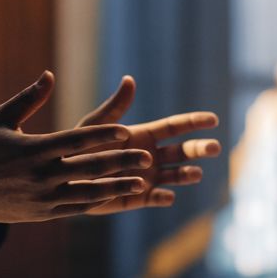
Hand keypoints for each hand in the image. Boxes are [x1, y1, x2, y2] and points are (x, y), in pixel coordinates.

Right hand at [0, 71, 154, 223]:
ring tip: (141, 182)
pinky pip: (75, 208)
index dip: (102, 136)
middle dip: (121, 162)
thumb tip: (49, 75)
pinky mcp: (42, 213)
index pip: (76, 140)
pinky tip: (115, 197)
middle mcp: (42, 174)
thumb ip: (28, 98)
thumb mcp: (0, 118)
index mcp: (34, 148)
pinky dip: (97, 202)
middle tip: (147, 157)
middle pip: (90, 167)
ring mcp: (43, 196)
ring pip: (88, 192)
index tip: (125, 131)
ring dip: (117, 186)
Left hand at [69, 75, 220, 215]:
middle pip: (182, 152)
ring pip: (174, 176)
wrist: (63, 177)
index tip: (213, 119)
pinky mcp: (137, 197)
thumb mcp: (96, 125)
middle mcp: (150, 156)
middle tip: (213, 148)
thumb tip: (129, 79)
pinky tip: (167, 195)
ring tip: (195, 173)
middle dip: (199, 149)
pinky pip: (154, 198)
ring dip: (186, 174)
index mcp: (144, 135)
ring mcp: (146, 177)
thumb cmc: (77, 147)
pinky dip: (163, 197)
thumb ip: (115, 107)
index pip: (175, 127)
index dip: (194, 122)